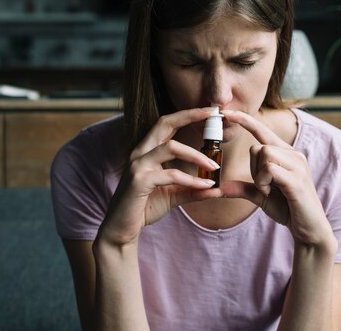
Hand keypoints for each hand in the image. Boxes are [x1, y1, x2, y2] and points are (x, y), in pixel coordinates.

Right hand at [97, 108, 222, 246]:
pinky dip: (191, 180)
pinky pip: (171, 174)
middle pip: (165, 123)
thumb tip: (218, 189)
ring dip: (196, 155)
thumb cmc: (145, 207)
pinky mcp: (139, 180)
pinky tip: (205, 186)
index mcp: (147, 150)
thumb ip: (194, 189)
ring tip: (214, 166)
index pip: (167, 123)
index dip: (188, 114)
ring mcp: (138, 165)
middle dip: (190, 115)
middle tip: (214, 115)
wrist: (122, 229)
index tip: (210, 110)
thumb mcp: (174, 195)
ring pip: (171, 147)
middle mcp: (140, 152)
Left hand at [220, 110, 333, 246]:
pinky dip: (263, 182)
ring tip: (268, 190)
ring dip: (258, 176)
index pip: (263, 130)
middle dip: (253, 168)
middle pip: (258, 146)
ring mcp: (298, 165)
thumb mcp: (260, 196)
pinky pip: (269, 169)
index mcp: (286, 154)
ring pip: (264, 153)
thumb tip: (219, 187)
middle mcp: (294, 154)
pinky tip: (269, 193)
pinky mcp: (297, 179)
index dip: (244, 120)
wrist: (309, 229)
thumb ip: (242, 188)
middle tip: (263, 186)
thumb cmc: (288, 209)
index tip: (226, 112)